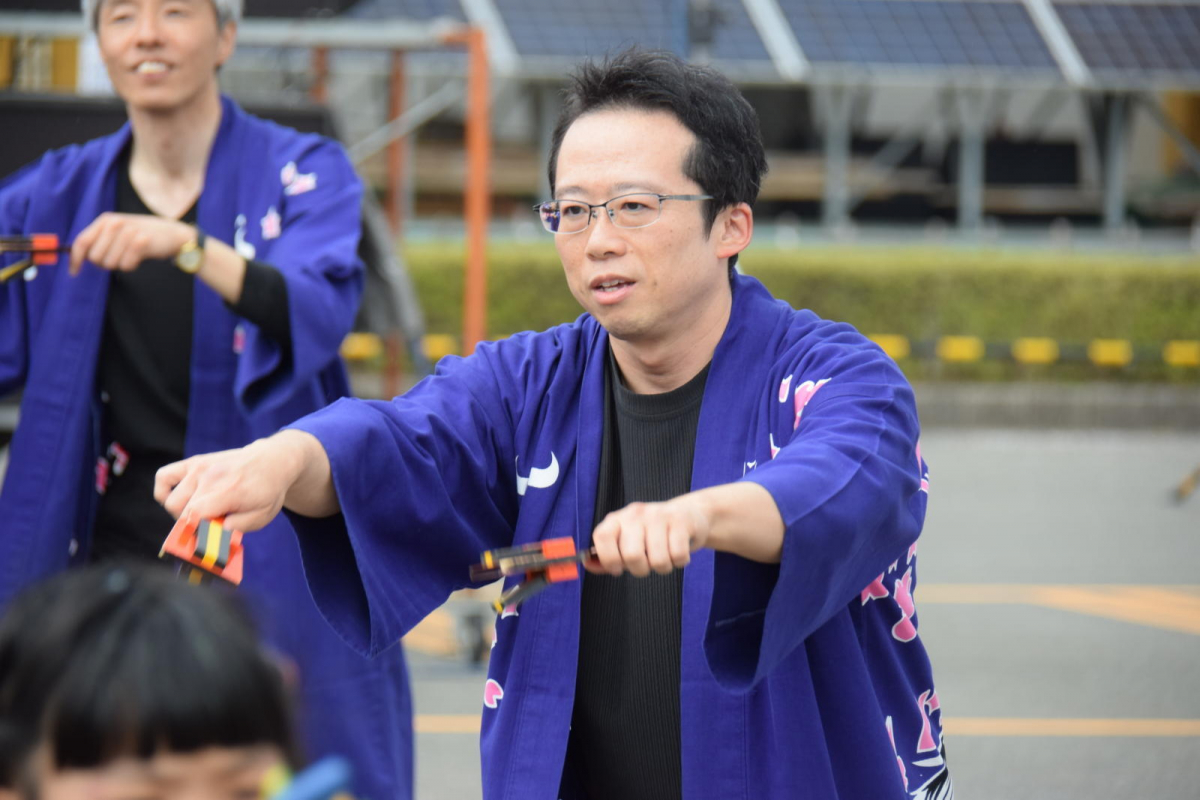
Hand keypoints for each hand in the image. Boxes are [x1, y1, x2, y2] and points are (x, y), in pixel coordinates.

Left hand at [69, 213, 193, 274]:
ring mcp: (128, 232)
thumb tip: (76, 256)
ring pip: (110, 263)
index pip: (82, 242)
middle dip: (104, 263)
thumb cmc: (141, 236)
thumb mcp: (117, 232)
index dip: (75, 259)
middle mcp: (114, 223)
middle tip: (117, 259)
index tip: (74, 272)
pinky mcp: (142, 242)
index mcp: (105, 220)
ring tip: (130, 255)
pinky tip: (139, 257)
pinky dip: (131, 266)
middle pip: (95, 257)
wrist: (172, 234)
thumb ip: (98, 240)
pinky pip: (126, 265)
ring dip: (120, 265)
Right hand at [154, 436, 309, 531]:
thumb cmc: (267, 491)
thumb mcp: (261, 516)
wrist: (272, 461)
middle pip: (181, 512)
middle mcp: (210, 477)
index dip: (194, 533)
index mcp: (229, 491)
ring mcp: (199, 468)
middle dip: (191, 527)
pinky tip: (178, 501)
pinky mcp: (193, 462)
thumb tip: (213, 536)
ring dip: (180, 514)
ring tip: (199, 515)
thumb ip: (236, 528)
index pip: (196, 515)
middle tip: (207, 528)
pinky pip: (163, 476)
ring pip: (171, 500)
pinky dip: (163, 492)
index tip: (202, 541)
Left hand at [586, 495, 710, 577]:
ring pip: (657, 560)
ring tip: (664, 557)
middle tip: (646, 565)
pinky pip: (677, 556)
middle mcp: (635, 514)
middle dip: (640, 570)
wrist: (689, 515)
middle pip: (632, 555)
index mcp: (617, 519)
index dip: (609, 559)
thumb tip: (587, 564)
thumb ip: (607, 556)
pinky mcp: (680, 521)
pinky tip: (678, 552)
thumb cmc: (652, 534)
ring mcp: (658, 515)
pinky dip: (679, 562)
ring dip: (662, 568)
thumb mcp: (626, 541)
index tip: (617, 569)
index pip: (603, 537)